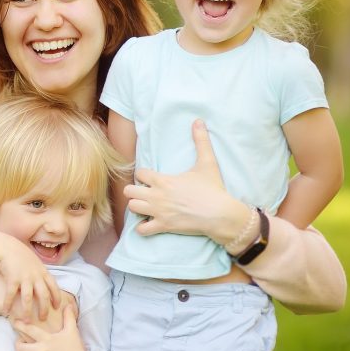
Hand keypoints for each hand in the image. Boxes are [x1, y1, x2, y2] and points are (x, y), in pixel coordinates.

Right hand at [0, 245, 60, 321]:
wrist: (7, 247)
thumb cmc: (20, 254)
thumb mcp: (35, 262)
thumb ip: (41, 272)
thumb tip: (45, 282)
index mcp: (43, 272)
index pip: (54, 287)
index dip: (56, 298)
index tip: (57, 307)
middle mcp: (36, 276)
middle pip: (44, 296)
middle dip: (44, 309)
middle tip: (42, 319)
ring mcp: (24, 278)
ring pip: (28, 298)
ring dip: (27, 311)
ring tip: (26, 321)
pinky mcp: (12, 279)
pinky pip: (11, 295)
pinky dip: (8, 304)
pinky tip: (5, 312)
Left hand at [13, 302, 92, 350]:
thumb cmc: (75, 349)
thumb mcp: (72, 332)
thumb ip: (68, 318)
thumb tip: (69, 305)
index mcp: (47, 339)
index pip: (29, 329)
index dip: (19, 325)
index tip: (14, 322)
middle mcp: (42, 350)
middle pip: (19, 347)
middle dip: (18, 344)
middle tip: (21, 343)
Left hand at [123, 119, 242, 240]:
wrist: (220, 214)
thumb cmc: (213, 188)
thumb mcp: (207, 162)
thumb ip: (201, 141)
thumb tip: (199, 121)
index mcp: (163, 180)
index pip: (139, 173)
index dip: (142, 175)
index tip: (150, 178)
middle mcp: (157, 195)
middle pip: (129, 191)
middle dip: (134, 190)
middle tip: (144, 192)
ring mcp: (158, 212)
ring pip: (132, 208)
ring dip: (137, 207)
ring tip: (146, 206)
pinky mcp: (163, 226)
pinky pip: (142, 230)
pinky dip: (143, 227)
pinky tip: (150, 222)